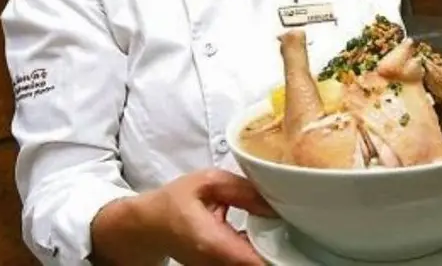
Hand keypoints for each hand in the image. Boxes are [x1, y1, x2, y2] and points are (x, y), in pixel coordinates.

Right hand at [91, 169, 276, 265]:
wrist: (146, 226)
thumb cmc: (173, 202)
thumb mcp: (207, 183)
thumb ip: (242, 190)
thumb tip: (274, 201)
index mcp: (212, 242)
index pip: (253, 260)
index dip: (278, 254)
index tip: (296, 239)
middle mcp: (214, 263)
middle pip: (257, 264)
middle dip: (279, 248)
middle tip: (294, 227)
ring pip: (251, 263)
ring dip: (268, 248)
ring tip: (279, 226)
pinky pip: (244, 261)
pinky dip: (255, 249)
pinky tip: (263, 232)